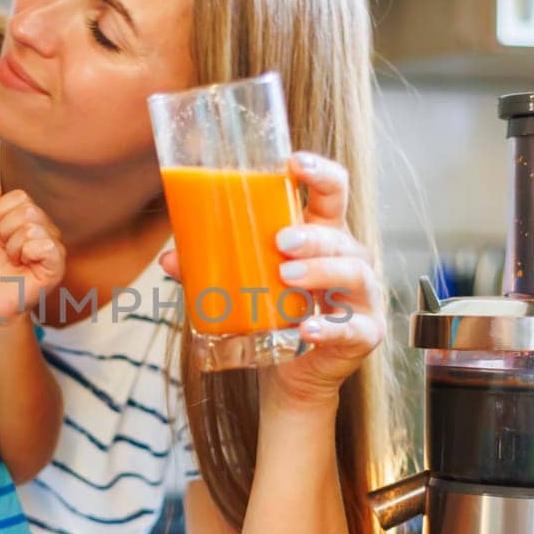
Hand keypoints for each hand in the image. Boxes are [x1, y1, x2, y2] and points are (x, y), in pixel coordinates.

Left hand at [0, 179, 64, 321]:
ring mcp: (55, 247)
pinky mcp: (57, 266)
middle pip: (27, 210)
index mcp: (32, 218)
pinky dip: (26, 254)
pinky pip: (44, 245)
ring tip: (14, 260)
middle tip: (5, 250)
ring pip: (32, 227)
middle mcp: (47, 229)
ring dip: (12, 247)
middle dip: (4, 231)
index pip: (19, 196)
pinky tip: (24, 266)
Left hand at [159, 152, 385, 406]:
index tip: (295, 163)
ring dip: (321, 272)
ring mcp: (362, 297)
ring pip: (353, 273)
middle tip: (281, 241)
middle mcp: (349, 259)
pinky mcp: (364, 333)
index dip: (321, 173)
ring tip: (287, 276)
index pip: (334, 192)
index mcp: (323, 235)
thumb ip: (209, 267)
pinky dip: (330, 328)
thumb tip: (169, 258)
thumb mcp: (243, 282)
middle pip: (340, 236)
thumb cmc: (274, 312)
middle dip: (312, 235)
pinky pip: (352, 328)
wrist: (290, 370)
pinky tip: (307, 330)